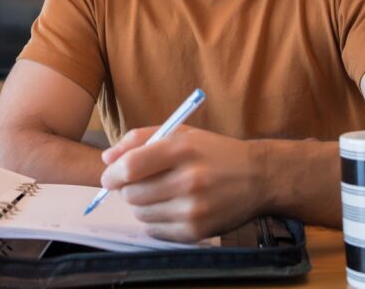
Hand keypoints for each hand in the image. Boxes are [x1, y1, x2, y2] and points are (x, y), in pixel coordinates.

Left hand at [99, 126, 263, 241]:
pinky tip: (169, 208)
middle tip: (141, 184)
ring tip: (159, 194)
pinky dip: (155, 221)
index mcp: (182, 150)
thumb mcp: (180, 132)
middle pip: (132, 194)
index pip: (131, 167)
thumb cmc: (213, 152)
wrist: (258, 177)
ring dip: (141, 205)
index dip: (113, 175)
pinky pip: (156, 231)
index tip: (109, 178)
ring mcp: (194, 209)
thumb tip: (106, 159)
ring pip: (141, 214)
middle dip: (128, 190)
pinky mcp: (198, 231)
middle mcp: (189, 181)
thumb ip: (139, 140)